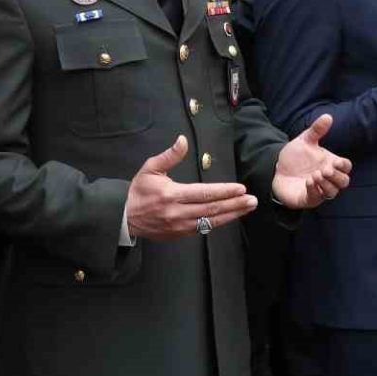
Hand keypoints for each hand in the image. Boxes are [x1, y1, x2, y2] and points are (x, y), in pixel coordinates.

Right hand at [126, 135, 256, 240]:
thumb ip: (169, 155)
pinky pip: (203, 228)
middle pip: (212, 208)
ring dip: (232, 214)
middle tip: (252, 200)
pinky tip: (230, 216)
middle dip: (235, 204)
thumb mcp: (150, 168)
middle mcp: (178, 212)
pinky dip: (219, 222)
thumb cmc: (139, 191)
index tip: (240, 188)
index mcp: (171, 195)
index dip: (224, 191)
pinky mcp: (180, 234)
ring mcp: (180, 226)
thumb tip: (183, 140)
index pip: (204, 193)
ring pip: (211, 221)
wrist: (124, 217)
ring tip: (247, 208)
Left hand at [271, 114, 352, 209]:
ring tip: (315, 175)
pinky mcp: (309, 198)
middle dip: (337, 177)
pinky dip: (315, 191)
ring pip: (333, 192)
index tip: (336, 161)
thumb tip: (328, 116)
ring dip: (327, 184)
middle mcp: (328, 179)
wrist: (276, 168)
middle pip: (344, 182)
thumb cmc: (295, 156)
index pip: (346, 167)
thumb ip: (316, 130)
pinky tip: (308, 182)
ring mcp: (319, 190)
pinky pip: (317, 198)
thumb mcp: (305, 140)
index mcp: (330, 164)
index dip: (344, 165)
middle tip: (325, 169)